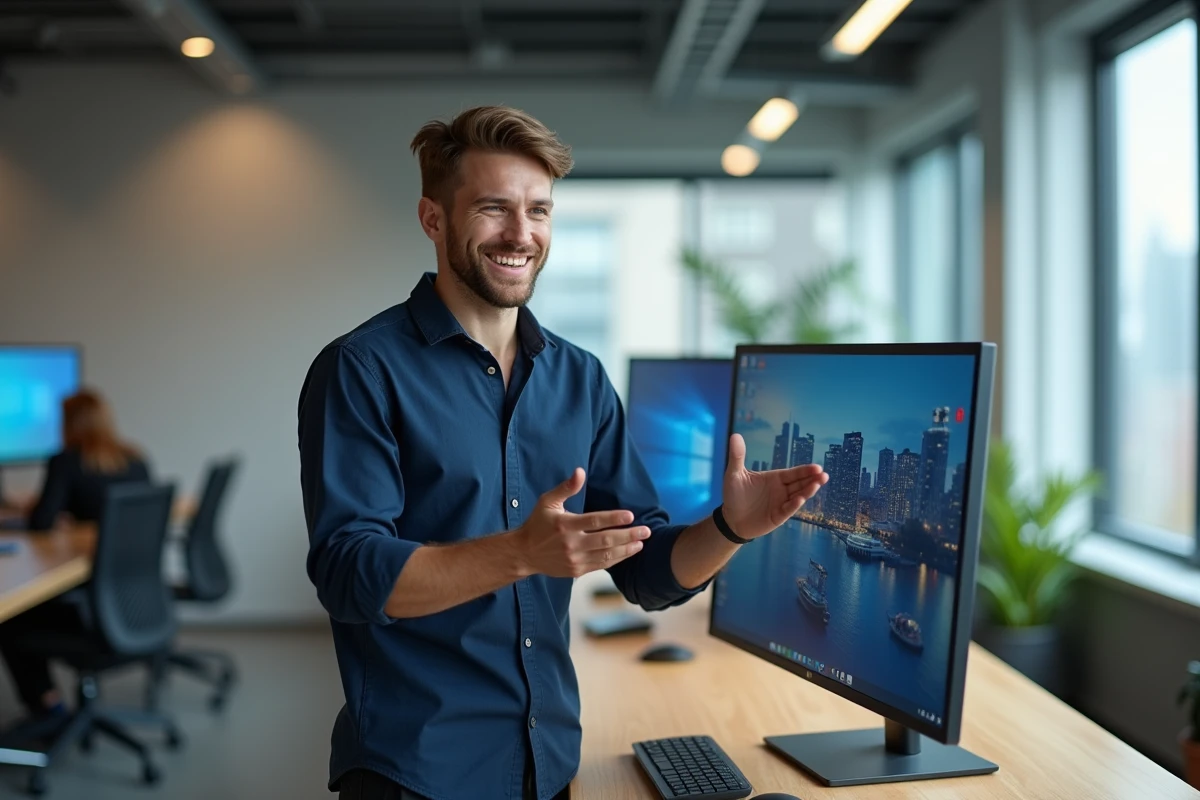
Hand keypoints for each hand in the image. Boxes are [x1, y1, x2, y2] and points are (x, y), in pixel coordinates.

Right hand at [515, 468, 650, 577]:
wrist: (524, 553)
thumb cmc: (537, 524)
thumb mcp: (547, 502)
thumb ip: (566, 487)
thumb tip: (580, 471)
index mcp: (565, 524)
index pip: (594, 521)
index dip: (614, 518)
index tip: (631, 516)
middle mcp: (571, 543)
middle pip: (606, 539)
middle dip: (628, 535)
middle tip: (646, 531)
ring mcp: (574, 559)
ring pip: (606, 555)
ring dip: (626, 549)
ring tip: (640, 543)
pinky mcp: (576, 570)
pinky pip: (600, 565)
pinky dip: (615, 559)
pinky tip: (626, 552)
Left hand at [721, 433, 827, 539]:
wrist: (730, 518)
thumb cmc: (734, 495)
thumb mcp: (734, 474)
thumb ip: (737, 456)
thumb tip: (735, 435)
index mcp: (775, 478)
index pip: (794, 473)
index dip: (805, 470)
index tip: (817, 467)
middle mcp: (782, 490)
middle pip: (800, 484)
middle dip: (813, 479)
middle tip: (824, 475)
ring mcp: (781, 504)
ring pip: (798, 496)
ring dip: (807, 491)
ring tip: (817, 484)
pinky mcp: (777, 517)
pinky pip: (787, 510)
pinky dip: (794, 505)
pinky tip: (800, 499)